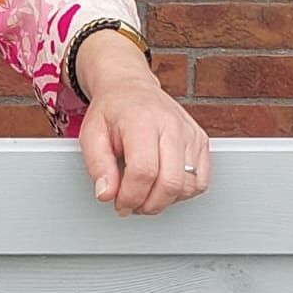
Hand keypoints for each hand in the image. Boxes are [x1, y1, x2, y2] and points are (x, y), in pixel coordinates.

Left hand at [75, 40, 209, 217]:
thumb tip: (106, 194)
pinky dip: (182, 192)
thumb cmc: (112, 110)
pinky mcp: (201, 141)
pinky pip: (201, 181)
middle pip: (170, 183)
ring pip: (188, 186)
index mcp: (142, 120)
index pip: (144, 171)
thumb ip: (97, 165)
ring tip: (145, 192)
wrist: (130, 88)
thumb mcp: (91, 134)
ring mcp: (190, 133)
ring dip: (165, 200)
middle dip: (148, 204)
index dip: (130, 196)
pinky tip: (162, 184)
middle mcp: (171, 125)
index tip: (119, 202)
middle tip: (131, 203)